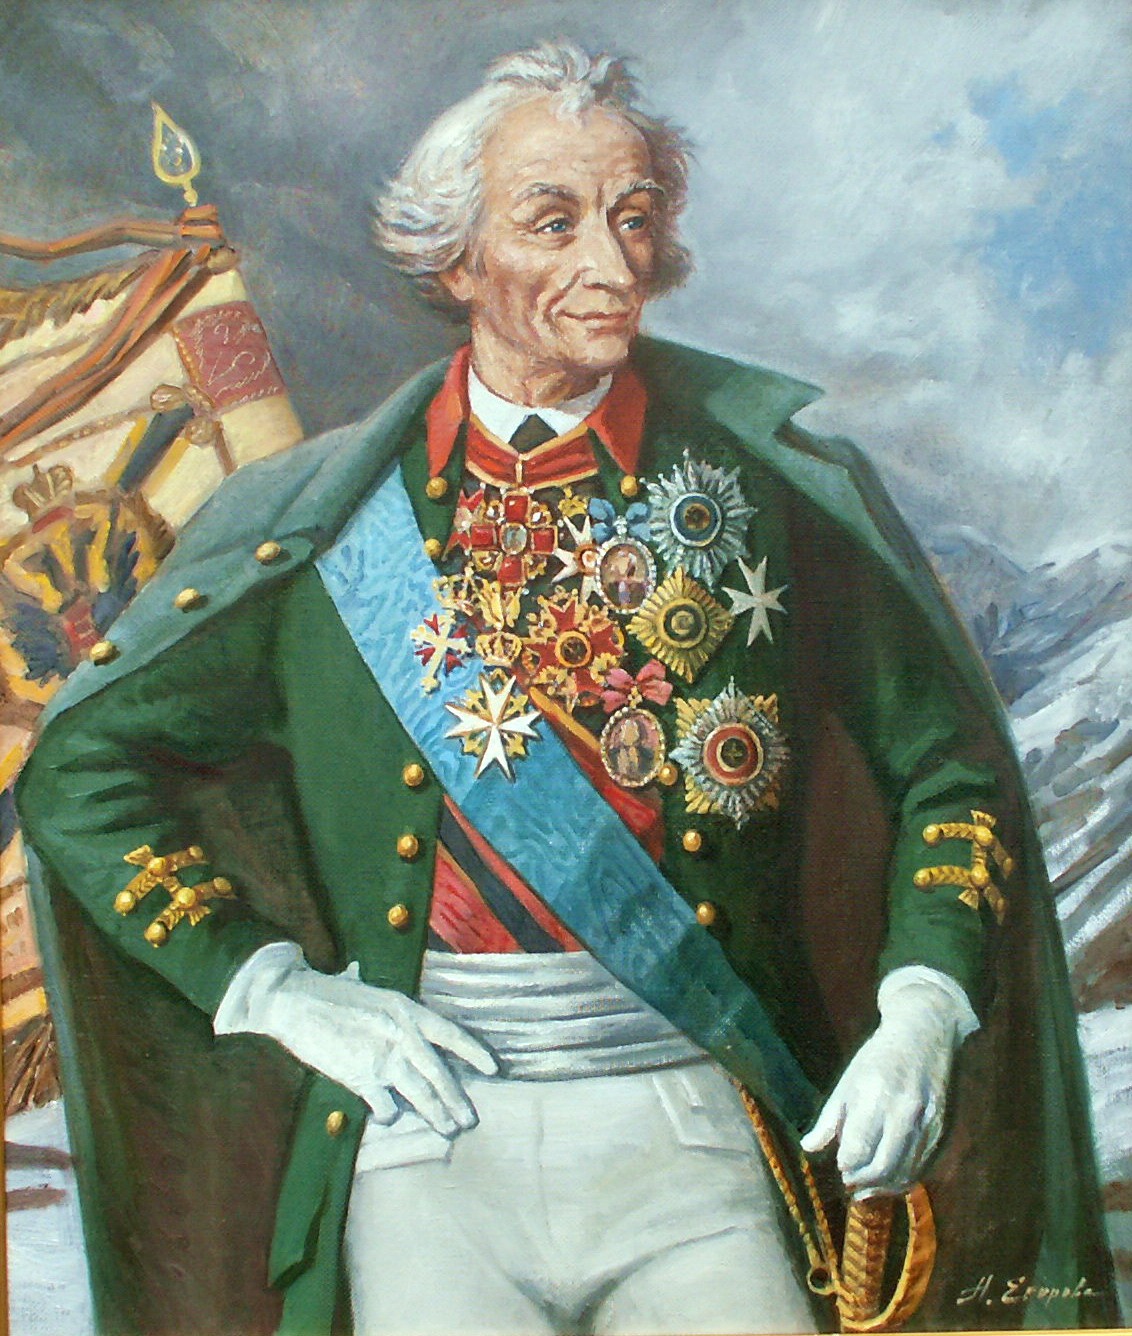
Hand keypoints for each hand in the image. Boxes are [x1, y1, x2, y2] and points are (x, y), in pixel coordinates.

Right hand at [225, 951, 497, 1135]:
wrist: (295, 1001)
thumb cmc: (330, 994)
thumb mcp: (370, 990)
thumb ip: (389, 1008)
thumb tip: (393, 1006)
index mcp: (406, 1009)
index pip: (451, 1033)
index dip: (474, 1052)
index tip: (493, 1068)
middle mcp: (401, 1034)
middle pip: (439, 1073)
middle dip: (458, 1099)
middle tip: (471, 1120)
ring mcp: (382, 1057)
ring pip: (420, 1093)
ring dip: (436, 1114)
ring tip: (449, 1129)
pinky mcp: (361, 1077)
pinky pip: (385, 1105)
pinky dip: (389, 1115)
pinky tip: (390, 1119)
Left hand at [800, 970, 972, 1197]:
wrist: (924, 1034)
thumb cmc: (878, 1057)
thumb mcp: (848, 1080)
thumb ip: (829, 1118)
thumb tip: (808, 1147)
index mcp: (874, 1095)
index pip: (858, 1148)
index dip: (846, 1164)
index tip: (840, 1165)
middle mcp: (903, 1110)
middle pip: (883, 1166)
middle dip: (863, 1181)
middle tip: (850, 1183)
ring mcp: (927, 1121)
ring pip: (906, 1171)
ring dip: (884, 1187)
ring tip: (866, 1187)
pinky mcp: (942, 1128)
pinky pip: (924, 1166)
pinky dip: (905, 1179)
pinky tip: (890, 1179)